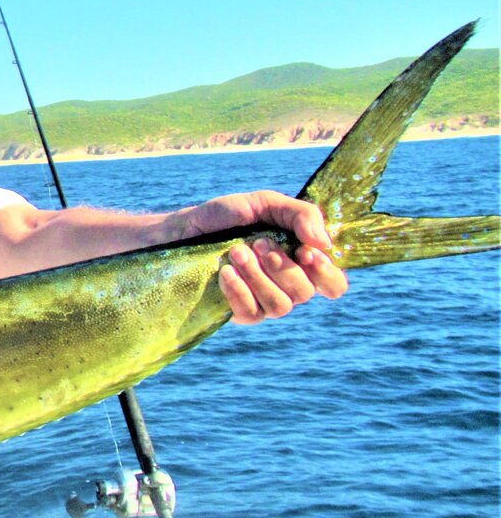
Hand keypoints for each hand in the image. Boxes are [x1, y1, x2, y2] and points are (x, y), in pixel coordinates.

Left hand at [179, 190, 348, 324]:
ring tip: (236, 251)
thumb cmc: (227, 216)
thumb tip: (325, 243)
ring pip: (280, 306)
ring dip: (258, 276)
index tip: (305, 252)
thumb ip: (301, 215)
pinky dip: (240, 291)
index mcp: (300, 261)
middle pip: (305, 293)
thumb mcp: (265, 204)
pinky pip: (252, 313)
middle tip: (259, 242)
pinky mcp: (238, 313)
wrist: (184, 229)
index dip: (326, 274)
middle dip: (282, 267)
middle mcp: (286, 286)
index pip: (333, 284)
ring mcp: (263, 302)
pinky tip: (225, 273)